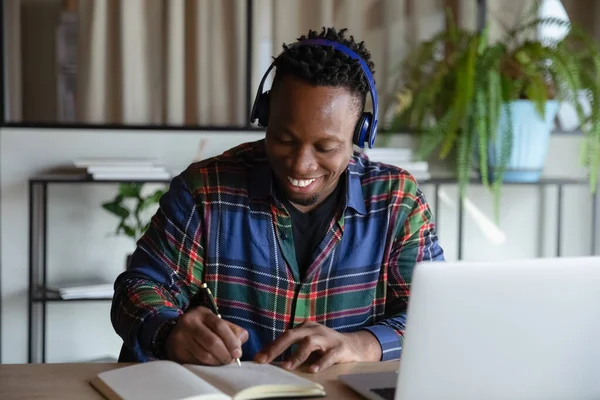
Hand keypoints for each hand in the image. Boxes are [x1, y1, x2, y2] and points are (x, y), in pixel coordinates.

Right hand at [165, 306, 247, 364]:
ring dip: (217, 362)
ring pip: (204, 355)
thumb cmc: (204, 327)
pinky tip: (211, 365)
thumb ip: (233, 330)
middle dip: (225, 354)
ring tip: (222, 362)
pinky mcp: (177, 352)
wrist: (177, 331)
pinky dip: (207, 366)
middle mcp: (189, 323)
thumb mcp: (217, 322)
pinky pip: (196, 363)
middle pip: (212, 342)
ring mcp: (181, 338)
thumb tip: (239, 346)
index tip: (238, 353)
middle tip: (231, 360)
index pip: (220, 326)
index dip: (231, 341)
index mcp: (202, 313)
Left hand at [254, 320, 380, 372]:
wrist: (355, 345)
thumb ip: (293, 349)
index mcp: (305, 328)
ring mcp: (327, 338)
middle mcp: (314, 330)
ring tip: (287, 366)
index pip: (283, 336)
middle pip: (292, 335)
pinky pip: (329, 356)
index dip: (270, 347)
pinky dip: (320, 362)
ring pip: (309, 343)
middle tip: (264, 360)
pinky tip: (313, 370)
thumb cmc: (327, 346)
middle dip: (276, 348)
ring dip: (297, 355)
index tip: (257, 358)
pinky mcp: (339, 348)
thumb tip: (271, 359)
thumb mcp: (309, 344)